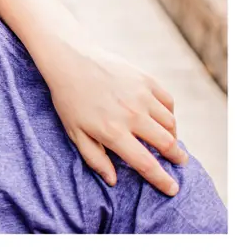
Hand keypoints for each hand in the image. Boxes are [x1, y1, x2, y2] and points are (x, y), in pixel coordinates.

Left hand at [45, 47, 185, 194]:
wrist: (71, 61)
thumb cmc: (70, 101)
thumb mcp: (75, 134)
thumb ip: (95, 159)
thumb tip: (114, 180)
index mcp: (113, 133)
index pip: (145, 163)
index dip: (161, 180)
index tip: (173, 189)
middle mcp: (133, 115)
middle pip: (166, 143)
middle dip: (176, 157)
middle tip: (180, 163)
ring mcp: (143, 96)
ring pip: (170, 123)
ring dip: (173, 136)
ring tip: (169, 143)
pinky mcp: (148, 81)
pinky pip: (168, 103)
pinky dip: (170, 115)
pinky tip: (164, 120)